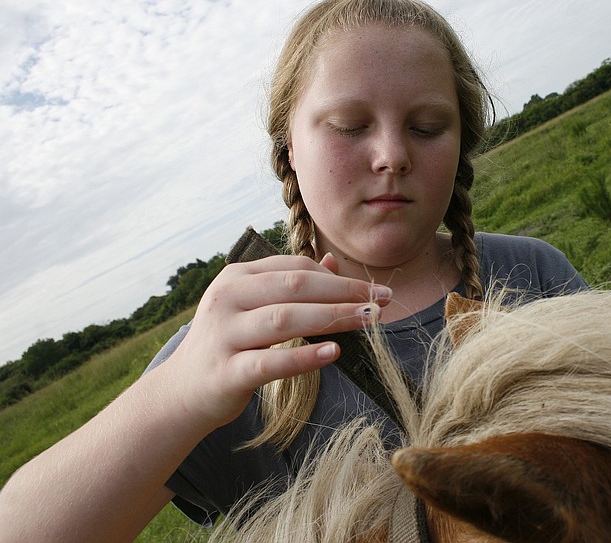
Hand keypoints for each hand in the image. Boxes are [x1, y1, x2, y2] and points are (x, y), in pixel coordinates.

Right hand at [161, 253, 392, 430]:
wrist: (180, 393)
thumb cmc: (228, 346)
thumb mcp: (253, 308)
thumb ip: (290, 285)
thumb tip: (333, 263)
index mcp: (237, 278)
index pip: (295, 268)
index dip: (339, 277)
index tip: (373, 289)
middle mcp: (227, 299)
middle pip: (295, 288)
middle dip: (344, 293)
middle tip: (382, 301)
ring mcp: (224, 335)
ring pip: (285, 319)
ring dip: (333, 317)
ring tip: (370, 321)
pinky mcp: (226, 372)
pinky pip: (271, 362)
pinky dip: (304, 356)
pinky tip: (334, 352)